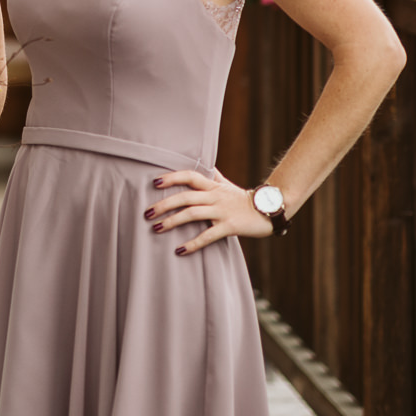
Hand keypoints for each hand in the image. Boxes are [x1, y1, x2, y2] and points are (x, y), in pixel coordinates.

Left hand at [144, 169, 272, 255]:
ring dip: (172, 221)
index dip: (172, 177)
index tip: (154, 182)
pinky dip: (192, 244)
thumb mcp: (227, 185)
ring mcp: (222, 211)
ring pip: (192, 214)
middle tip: (146, 212)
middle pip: (185, 197)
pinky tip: (179, 250)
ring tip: (156, 228)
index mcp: (213, 186)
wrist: (269, 210)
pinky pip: (207, 236)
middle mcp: (215, 196)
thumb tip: (206, 165)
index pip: (189, 176)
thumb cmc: (243, 199)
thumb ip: (214, 177)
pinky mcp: (229, 227)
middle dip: (164, 204)